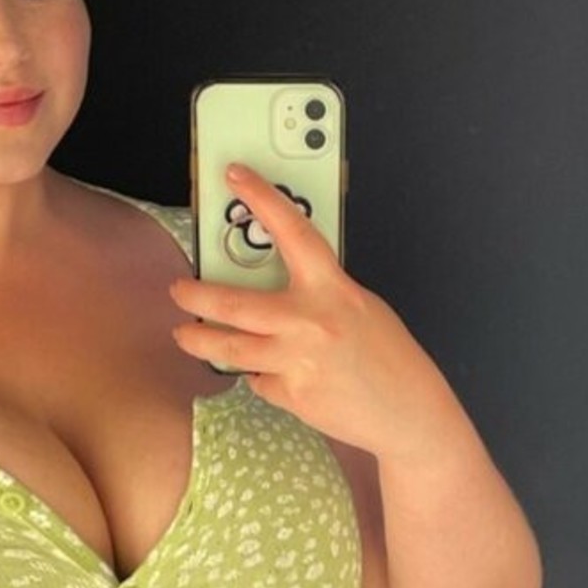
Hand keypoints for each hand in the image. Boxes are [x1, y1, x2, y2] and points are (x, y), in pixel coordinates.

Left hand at [168, 163, 450, 459]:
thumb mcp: (359, 307)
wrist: (408, 412)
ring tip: (185, 334)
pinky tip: (275, 374)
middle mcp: (310, 322)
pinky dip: (261, 375)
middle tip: (178, 291)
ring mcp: (298, 361)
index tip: (235, 174)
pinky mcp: (291, 395)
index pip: (292, 231)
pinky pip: (260, 380)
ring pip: (230, 349)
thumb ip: (319, 293)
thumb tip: (277, 286)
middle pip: (234, 304)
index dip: (262, 198)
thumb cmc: (388, 357)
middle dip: (196, 296)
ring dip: (199, 341)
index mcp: (333, 289)